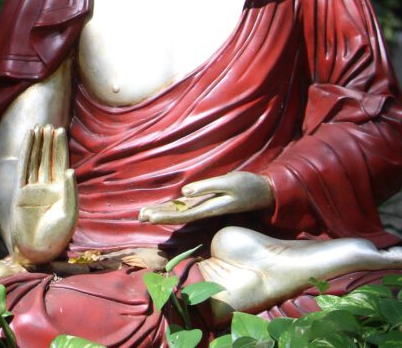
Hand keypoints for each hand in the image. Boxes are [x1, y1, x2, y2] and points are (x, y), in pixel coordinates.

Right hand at [9, 124, 77, 263]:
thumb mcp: (69, 212)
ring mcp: (33, 190)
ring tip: (38, 127)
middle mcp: (47, 188)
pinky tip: (27, 141)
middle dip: (48, 142)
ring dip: (37, 144)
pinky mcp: (21, 194)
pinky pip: (23, 169)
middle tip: (48, 124)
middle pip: (47, 159)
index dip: (59, 146)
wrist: (38, 252)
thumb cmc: (57, 236)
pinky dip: (25, 153)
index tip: (59, 129)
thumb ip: (70, 190)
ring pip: (35, 161)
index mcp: (61, 191)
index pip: (60, 162)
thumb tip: (69, 169)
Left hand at [138, 171, 273, 225]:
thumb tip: (185, 191)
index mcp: (207, 208)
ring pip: (180, 211)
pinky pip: (187, 206)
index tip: (147, 217)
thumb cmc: (247, 186)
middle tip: (139, 216)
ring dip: (164, 212)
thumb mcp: (229, 184)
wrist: (263, 192)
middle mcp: (204, 210)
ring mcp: (206, 206)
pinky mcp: (209, 200)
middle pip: (177, 215)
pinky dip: (174, 207)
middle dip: (159, 216)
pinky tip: (166, 208)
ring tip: (145, 214)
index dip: (163, 216)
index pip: (180, 215)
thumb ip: (207, 187)